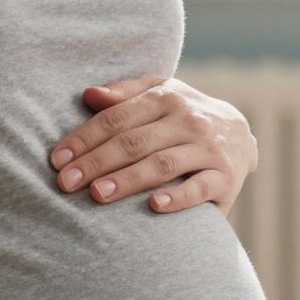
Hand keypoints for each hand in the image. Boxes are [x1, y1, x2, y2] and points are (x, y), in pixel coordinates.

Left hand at [52, 74, 259, 217]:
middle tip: (65, 183)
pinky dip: (177, 196)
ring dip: (128, 179)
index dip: (84, 138)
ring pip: (162, 163)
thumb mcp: (160, 93)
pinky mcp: (225, 177)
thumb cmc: (184, 116)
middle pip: (134, 142)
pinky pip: (199, 188)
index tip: (57, 160)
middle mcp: (187, 120)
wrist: (242, 135)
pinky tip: (153, 206)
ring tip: (97, 194)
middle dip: (96, 162)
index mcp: (165, 98)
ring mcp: (207, 148)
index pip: (117, 118)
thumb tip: (88, 94)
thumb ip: (125, 93)